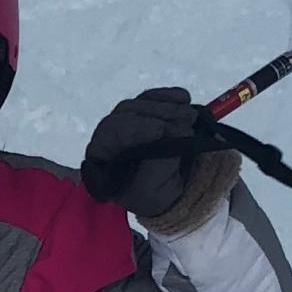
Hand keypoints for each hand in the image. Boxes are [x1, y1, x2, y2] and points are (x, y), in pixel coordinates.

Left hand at [81, 86, 205, 221]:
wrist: (169, 192)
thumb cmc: (153, 195)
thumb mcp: (152, 191)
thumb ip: (158, 165)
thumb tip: (178, 134)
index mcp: (101, 157)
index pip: (109, 134)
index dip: (134, 127)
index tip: (161, 129)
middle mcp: (109, 134)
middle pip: (126, 113)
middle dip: (158, 114)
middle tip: (186, 119)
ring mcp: (127, 120)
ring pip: (140, 102)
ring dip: (167, 106)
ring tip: (191, 115)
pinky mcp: (145, 111)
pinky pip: (152, 96)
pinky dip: (169, 95)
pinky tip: (184, 98)